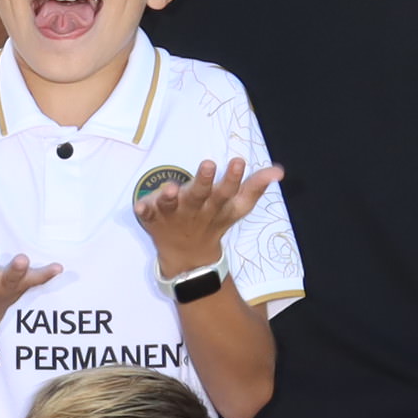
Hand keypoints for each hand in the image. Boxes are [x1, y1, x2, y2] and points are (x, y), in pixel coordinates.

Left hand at [133, 156, 282, 278]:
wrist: (187, 257)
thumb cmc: (211, 220)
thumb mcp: (235, 208)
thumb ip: (255, 187)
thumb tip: (279, 170)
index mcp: (217, 206)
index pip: (229, 193)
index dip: (234, 179)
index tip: (238, 161)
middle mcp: (196, 210)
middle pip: (201, 196)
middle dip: (203, 181)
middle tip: (207, 164)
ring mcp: (174, 215)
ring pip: (172, 205)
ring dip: (170, 197)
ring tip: (170, 188)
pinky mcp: (153, 219)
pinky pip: (147, 215)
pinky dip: (143, 211)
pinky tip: (138, 205)